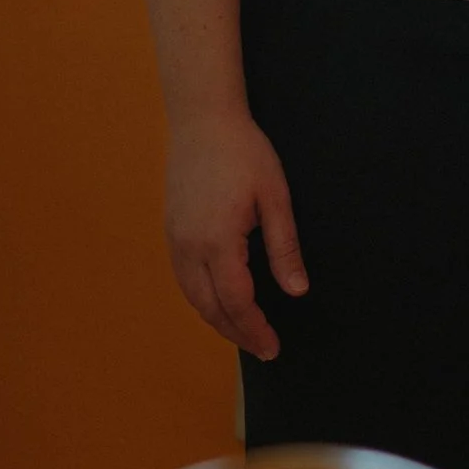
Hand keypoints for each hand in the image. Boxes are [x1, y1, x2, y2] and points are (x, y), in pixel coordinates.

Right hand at [165, 108, 308, 356]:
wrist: (202, 120)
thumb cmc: (244, 152)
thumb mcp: (275, 196)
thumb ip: (284, 246)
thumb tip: (297, 290)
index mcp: (218, 240)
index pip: (236, 301)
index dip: (254, 328)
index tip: (273, 347)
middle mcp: (189, 246)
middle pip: (210, 307)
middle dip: (237, 333)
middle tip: (263, 348)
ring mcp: (175, 239)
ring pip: (192, 296)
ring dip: (217, 320)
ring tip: (244, 332)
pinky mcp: (171, 230)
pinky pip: (184, 279)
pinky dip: (202, 300)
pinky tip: (220, 302)